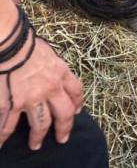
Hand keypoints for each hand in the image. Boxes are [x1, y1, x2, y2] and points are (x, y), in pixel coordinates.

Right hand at [0, 33, 83, 150]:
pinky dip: (4, 135)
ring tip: (35, 145)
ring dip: (38, 137)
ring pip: (40, 124)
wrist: (11, 45)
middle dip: (64, 128)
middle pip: (63, 114)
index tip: (77, 111)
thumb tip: (50, 68)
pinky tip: (2, 143)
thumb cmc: (26, 42)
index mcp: (60, 73)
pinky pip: (9, 124)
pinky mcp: (12, 105)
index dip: (78, 103)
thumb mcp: (48, 52)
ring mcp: (31, 99)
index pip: (75, 91)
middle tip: (62, 138)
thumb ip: (51, 65)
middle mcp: (50, 89)